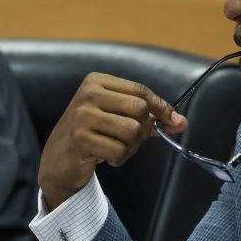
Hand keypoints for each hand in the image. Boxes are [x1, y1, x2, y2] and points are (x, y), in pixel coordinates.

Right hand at [38, 72, 187, 210]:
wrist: (59, 159)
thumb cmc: (94, 134)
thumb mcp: (119, 119)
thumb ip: (150, 118)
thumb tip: (181, 122)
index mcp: (97, 81)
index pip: (141, 91)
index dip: (161, 107)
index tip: (174, 122)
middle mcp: (88, 94)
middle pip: (140, 109)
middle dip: (143, 130)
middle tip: (131, 140)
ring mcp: (82, 115)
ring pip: (132, 131)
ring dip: (131, 147)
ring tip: (117, 148)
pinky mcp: (80, 139)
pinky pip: (119, 150)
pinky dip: (119, 158)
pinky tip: (106, 157)